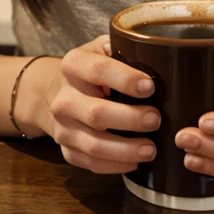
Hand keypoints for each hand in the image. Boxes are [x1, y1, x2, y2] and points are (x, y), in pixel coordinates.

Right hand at [38, 35, 160, 173]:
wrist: (52, 91)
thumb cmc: (90, 68)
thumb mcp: (101, 48)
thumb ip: (123, 48)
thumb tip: (161, 57)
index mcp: (74, 64)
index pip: (99, 70)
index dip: (125, 80)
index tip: (150, 87)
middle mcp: (63, 97)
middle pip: (97, 113)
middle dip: (130, 119)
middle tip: (156, 120)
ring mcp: (62, 126)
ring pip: (93, 144)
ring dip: (125, 149)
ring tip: (151, 148)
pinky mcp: (65, 149)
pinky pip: (89, 163)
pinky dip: (114, 165)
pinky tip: (135, 161)